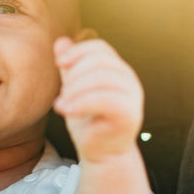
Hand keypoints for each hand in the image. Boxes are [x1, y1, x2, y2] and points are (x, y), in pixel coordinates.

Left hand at [53, 36, 142, 163]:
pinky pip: (104, 99)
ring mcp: (133, 96)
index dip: (78, 52)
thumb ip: (69, 67)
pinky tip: (65, 110)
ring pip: (101, 78)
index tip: (59, 64)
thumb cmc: (87, 120)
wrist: (100, 153)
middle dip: (74, 74)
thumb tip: (61, 41)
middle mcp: (129, 79)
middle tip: (62, 94)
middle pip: (100, 61)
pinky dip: (80, 103)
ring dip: (74, 90)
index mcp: (117, 70)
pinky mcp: (130, 114)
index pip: (100, 48)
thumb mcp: (73, 89)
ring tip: (61, 105)